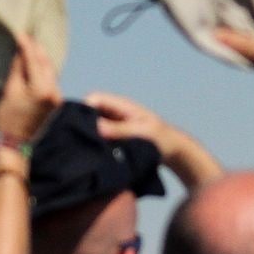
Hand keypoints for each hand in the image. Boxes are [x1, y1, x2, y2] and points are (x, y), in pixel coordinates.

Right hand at [0, 33, 62, 144]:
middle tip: (27, 35)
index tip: (21, 33)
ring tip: (30, 45)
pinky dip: (43, 69)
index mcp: (41, 89)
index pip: (35, 60)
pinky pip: (50, 79)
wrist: (16, 143)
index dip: (27, 45)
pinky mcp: (55, 101)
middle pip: (46, 63)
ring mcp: (56, 97)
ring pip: (50, 70)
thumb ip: (18, 68)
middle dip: (37, 49)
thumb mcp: (10, 90)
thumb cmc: (8, 118)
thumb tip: (21, 50)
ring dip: (41, 58)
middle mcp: (53, 92)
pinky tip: (35, 62)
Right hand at [85, 91, 222, 187]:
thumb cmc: (162, 139)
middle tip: (79, 141)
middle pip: (89, 110)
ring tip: (85, 149)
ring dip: (88, 135)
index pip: (94, 98)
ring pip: (91, 124)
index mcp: (121, 105)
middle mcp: (114, 112)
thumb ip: (120, 129)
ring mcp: (113, 123)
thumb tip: (95, 127)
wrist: (174, 151)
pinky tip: (92, 155)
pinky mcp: (113, 136)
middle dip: (82, 123)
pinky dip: (94, 143)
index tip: (79, 128)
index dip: (83, 109)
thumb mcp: (142, 133)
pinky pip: (98, 136)